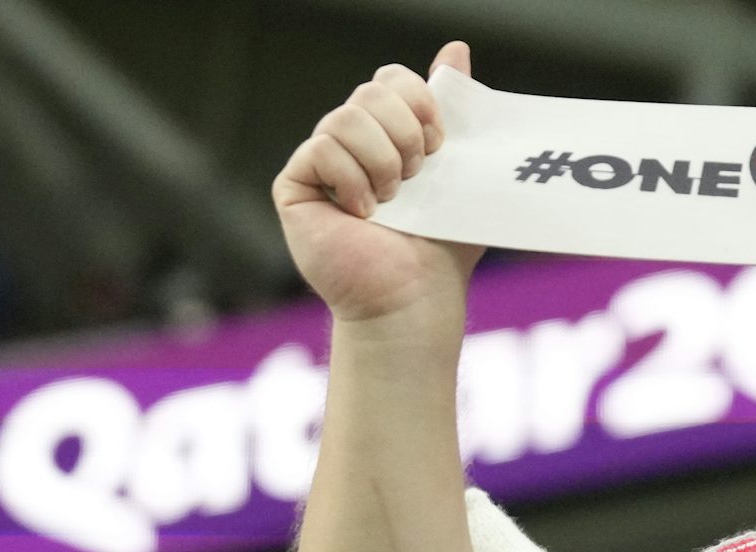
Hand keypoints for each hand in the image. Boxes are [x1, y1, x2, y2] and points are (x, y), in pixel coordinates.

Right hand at [273, 42, 485, 325]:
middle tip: (418, 175)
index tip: (440, 143)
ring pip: (345, 118)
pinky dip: (352, 180)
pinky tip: (362, 213)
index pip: (391, 80)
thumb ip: (455, 112)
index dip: (418, 101)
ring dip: (382, 160)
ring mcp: (320, 163)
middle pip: (369, 91)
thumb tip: (457, 50)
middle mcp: (350, 142)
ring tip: (392, 200)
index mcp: (387, 134)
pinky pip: (321, 149)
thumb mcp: (461, 173)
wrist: (416, 296)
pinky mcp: (294, 186)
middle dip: (406, 131)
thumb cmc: (441, 246)